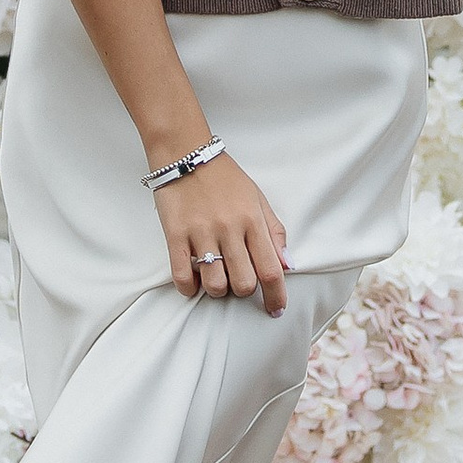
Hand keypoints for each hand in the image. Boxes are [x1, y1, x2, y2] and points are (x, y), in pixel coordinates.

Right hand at [153, 154, 290, 316]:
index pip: (271, 270)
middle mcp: (229, 229)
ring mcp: (201, 232)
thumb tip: (287, 265)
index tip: (276, 309)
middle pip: (244, 283)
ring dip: (217, 291)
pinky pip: (182, 275)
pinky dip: (189, 288)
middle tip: (239, 282)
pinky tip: (193, 282)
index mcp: (252, 220)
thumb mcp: (257, 198)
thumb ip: (274, 232)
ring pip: (215, 284)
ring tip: (215, 280)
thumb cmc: (225, 178)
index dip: (276, 296)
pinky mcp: (175, 234)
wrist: (186, 153)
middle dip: (244, 292)